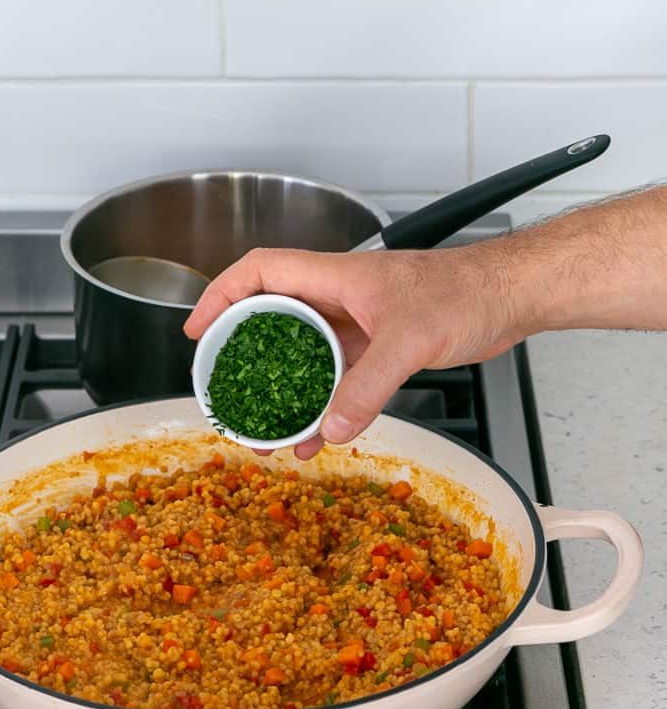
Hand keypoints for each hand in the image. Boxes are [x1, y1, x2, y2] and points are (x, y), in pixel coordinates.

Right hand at [184, 245, 525, 459]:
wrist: (509, 298)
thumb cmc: (465, 292)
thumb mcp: (410, 340)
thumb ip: (368, 386)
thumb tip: (331, 426)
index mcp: (334, 277)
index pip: (259, 273)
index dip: (221, 295)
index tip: (199, 329)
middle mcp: (339, 298)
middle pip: (272, 322)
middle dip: (246, 359)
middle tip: (230, 394)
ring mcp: (357, 324)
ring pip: (304, 358)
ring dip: (286, 393)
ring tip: (269, 430)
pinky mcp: (377, 348)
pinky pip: (337, 379)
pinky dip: (326, 406)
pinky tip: (322, 435)